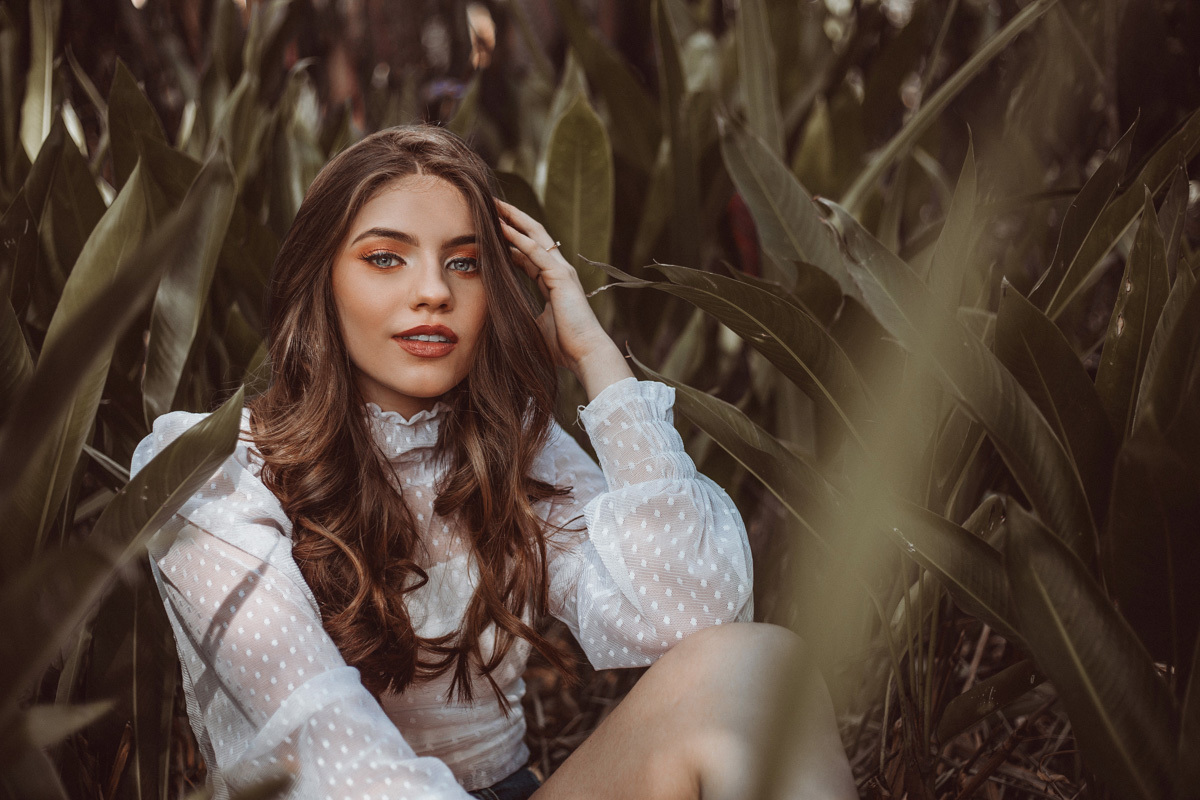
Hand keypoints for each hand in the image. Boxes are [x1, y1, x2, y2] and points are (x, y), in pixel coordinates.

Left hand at [496, 198, 613, 372]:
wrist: (585, 355)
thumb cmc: (563, 347)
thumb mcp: (532, 326)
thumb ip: (518, 314)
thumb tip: (495, 316)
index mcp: (552, 281)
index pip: (527, 253)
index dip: (508, 240)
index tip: (487, 231)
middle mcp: (558, 271)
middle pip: (532, 236)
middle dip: (511, 219)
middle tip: (488, 206)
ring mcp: (561, 271)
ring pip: (535, 236)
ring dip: (513, 220)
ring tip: (493, 207)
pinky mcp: (561, 277)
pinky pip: (537, 252)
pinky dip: (519, 239)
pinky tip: (503, 228)